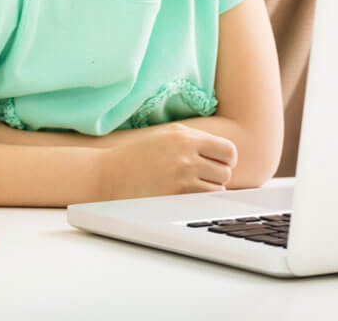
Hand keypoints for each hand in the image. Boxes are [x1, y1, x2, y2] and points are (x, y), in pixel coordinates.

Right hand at [101, 122, 237, 199]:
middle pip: (226, 171)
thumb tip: (225, 155)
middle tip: (202, 176)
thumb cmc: (139, 155)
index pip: (229, 150)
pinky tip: (184, 195)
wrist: (108, 175)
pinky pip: (202, 202)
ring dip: (209, 189)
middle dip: (218, 175)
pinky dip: (199, 201)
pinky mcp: (174, 197)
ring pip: (217, 189)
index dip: (227, 159)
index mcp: (184, 136)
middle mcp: (186, 155)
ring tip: (190, 185)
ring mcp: (180, 177)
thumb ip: (195, 141)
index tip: (219, 163)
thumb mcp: (167, 135)